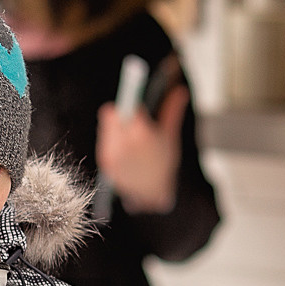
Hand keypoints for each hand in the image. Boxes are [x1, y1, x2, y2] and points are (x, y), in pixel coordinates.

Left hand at [95, 84, 187, 213]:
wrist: (154, 195)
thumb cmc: (164, 164)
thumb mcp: (170, 136)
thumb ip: (172, 110)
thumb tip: (180, 90)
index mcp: (141, 134)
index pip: (123, 107)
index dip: (129, 106)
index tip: (135, 109)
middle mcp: (123, 144)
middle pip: (110, 116)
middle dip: (121, 117)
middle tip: (133, 125)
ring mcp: (111, 155)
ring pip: (106, 128)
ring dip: (115, 129)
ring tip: (131, 141)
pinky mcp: (105, 164)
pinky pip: (104, 143)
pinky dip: (112, 143)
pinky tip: (125, 152)